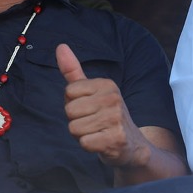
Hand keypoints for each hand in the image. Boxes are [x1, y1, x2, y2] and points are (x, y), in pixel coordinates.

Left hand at [57, 44, 150, 169]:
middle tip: (93, 123)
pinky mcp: (115, 139)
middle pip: (70, 110)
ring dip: (82, 134)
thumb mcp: (91, 91)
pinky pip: (84, 142)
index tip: (89, 109)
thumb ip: (73, 71)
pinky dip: (89, 146)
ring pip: (74, 128)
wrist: (132, 145)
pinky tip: (101, 142)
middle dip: (76, 121)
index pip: (68, 92)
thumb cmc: (106, 116)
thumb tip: (60, 46)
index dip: (73, 103)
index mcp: (107, 84)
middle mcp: (113, 98)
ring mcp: (116, 119)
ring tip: (97, 132)